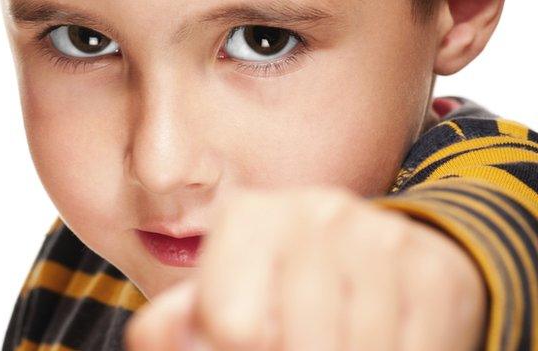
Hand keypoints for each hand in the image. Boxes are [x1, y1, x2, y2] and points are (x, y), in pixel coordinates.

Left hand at [125, 187, 486, 350]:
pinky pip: (412, 349)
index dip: (235, 349)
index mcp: (250, 216)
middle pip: (297, 344)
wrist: (377, 257)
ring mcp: (380, 235)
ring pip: (355, 350)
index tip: (254, 338)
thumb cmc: (287, 281)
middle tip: (298, 339)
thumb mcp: (228, 292)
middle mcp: (316, 211)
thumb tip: (152, 338)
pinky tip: (378, 337)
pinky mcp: (434, 267)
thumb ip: (183, 317)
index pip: (231, 322)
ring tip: (335, 338)